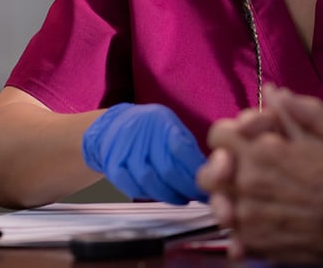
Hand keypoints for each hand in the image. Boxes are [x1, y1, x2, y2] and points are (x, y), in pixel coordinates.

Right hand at [82, 103, 206, 203]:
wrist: (113, 126)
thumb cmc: (150, 128)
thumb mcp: (170, 124)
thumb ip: (186, 144)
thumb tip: (208, 168)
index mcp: (161, 123)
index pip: (181, 148)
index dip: (196, 169)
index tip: (209, 181)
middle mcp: (142, 136)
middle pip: (167, 169)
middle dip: (186, 188)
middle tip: (199, 196)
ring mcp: (125, 152)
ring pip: (149, 182)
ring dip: (169, 195)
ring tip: (182, 199)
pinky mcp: (113, 167)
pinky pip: (132, 188)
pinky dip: (149, 195)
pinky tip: (160, 196)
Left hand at [199, 85, 322, 261]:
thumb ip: (297, 110)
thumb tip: (273, 91)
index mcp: (262, 153)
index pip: (218, 135)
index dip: (230, 135)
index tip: (244, 141)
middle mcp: (248, 185)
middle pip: (208, 176)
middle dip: (223, 170)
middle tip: (244, 172)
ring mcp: (249, 219)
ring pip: (218, 207)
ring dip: (231, 201)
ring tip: (254, 201)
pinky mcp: (257, 245)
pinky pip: (233, 236)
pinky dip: (242, 231)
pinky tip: (262, 224)